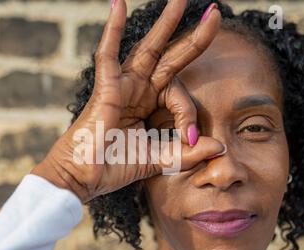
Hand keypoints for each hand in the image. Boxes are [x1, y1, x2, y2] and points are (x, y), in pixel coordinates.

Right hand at [31, 0, 224, 202]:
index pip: (180, 96)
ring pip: (148, 49)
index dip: (190, 115)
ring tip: (182, 0)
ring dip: (165, 24)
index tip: (192, 139)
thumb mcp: (159, 159)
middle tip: (215, 12)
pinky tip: (118, 4)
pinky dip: (112, 30)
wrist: (84, 177)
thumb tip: (220, 146)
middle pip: (170, 58)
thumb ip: (187, 153)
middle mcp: (138, 91)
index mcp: (150, 105)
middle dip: (193, 37)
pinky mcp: (105, 88)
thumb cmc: (114, 167)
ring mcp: (122, 86)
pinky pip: (108, 55)